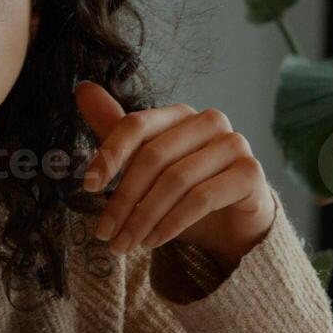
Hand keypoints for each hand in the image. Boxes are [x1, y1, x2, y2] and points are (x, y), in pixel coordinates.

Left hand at [74, 80, 275, 270]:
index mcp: (181, 114)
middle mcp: (210, 122)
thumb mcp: (146, 167)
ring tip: (127, 243)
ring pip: (176, 180)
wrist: (235, 226)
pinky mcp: (250, 174)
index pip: (137, 125)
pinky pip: (202, 198)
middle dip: (124, 199)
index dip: (109, 155)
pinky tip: (154, 241)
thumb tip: (82, 89)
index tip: (88, 188)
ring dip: (145, 217)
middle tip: (105, 232)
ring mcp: (235, 145)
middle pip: (154, 156)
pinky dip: (172, 223)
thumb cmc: (187, 193)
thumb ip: (116, 132)